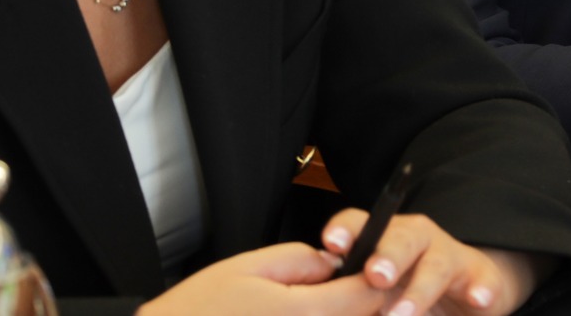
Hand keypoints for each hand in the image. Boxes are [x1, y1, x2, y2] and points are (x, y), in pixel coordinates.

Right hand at [137, 244, 377, 315]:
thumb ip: (298, 261)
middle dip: (365, 307)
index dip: (374, 281)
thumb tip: (333, 264)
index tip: (370, 273)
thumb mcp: (247, 269)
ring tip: (320, 310)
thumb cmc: (197, 312)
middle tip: (349, 295)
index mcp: (301, 314)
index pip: (366, 296)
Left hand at [321, 211, 537, 315]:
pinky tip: (478, 299)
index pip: (361, 224)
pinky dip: (481, 290)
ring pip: (436, 265)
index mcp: (384, 239)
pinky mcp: (480, 277)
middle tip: (375, 277)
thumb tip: (323, 305)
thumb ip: (353, 294)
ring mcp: (450, 257)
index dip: (346, 230)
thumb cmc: (407, 289)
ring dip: (420, 290)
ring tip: (403, 314)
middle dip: (387, 256)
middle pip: (401, 238)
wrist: (469, 290)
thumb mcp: (378, 290)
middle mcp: (417, 239)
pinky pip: (483, 280)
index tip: (332, 244)